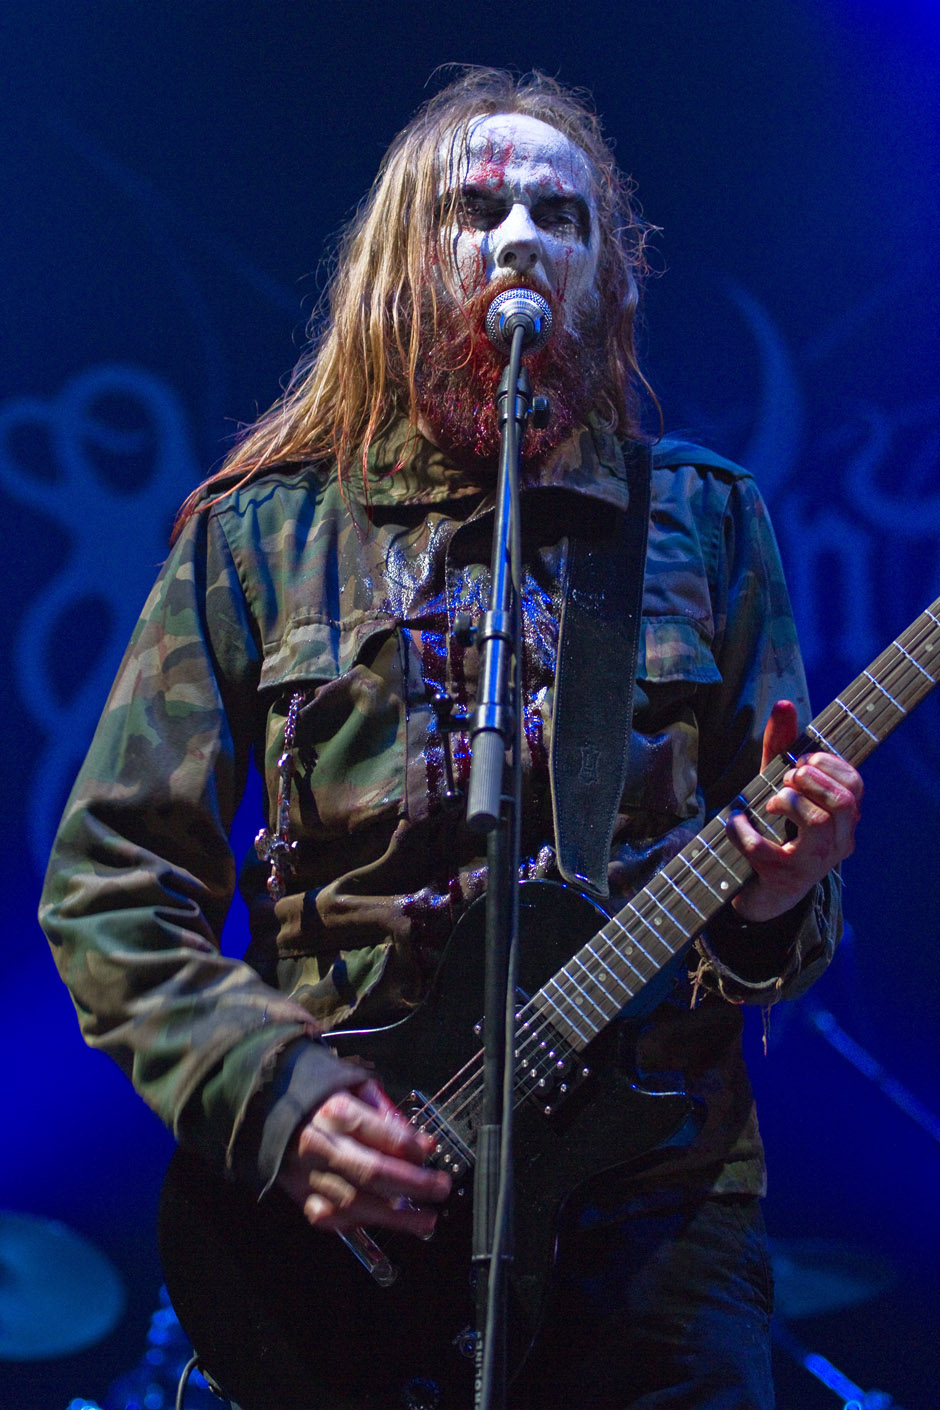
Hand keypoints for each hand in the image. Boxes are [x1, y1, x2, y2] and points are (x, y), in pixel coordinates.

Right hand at [276, 1078, 450, 1235]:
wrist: (264, 1107)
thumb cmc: (318, 1094)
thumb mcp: (352, 1083)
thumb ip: (383, 1109)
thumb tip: (415, 1137)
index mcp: (336, 1110)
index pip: (379, 1131)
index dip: (409, 1143)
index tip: (431, 1148)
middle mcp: (322, 1145)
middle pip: (372, 1171)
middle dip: (412, 1183)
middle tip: (441, 1188)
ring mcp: (308, 1174)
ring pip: (355, 1202)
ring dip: (395, 1216)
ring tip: (426, 1219)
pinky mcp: (299, 1195)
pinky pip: (332, 1218)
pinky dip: (359, 1223)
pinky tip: (385, 1222)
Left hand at [728, 700, 862, 921]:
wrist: (764, 891)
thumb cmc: (776, 828)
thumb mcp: (779, 785)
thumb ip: (781, 747)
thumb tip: (783, 704)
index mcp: (845, 819)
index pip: (856, 784)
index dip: (828, 765)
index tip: (801, 761)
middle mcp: (838, 842)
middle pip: (843, 801)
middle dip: (810, 780)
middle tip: (786, 778)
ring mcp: (813, 863)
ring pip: (816, 823)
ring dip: (786, 801)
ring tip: (768, 801)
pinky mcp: (783, 878)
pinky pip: (766, 850)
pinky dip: (744, 831)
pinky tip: (735, 822)